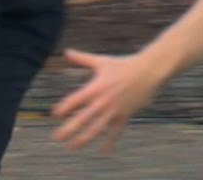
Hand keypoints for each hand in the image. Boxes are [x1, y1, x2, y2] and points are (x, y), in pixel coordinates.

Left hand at [51, 49, 165, 151]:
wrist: (148, 71)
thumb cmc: (123, 64)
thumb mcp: (101, 61)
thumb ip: (82, 59)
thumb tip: (66, 52)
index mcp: (95, 88)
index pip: (74, 101)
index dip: (63, 108)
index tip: (54, 115)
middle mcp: (103, 102)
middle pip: (82, 118)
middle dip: (68, 129)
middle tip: (56, 137)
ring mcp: (114, 110)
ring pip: (96, 129)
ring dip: (84, 139)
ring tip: (72, 147)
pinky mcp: (125, 115)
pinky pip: (116, 132)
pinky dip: (110, 142)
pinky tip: (103, 151)